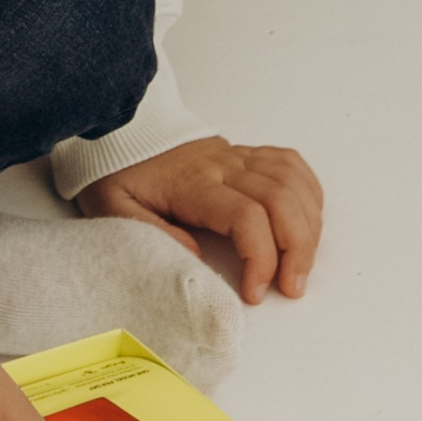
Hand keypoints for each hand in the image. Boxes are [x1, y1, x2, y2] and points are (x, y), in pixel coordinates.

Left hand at [74, 138, 322, 306]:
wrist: (122, 128)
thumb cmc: (118, 171)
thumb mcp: (113, 206)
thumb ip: (150, 232)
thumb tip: (195, 256)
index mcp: (193, 182)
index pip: (246, 216)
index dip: (261, 257)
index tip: (255, 292)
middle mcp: (223, 165)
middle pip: (281, 201)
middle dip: (298, 249)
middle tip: (293, 287)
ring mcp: (238, 155)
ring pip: (292, 183)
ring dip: (308, 226)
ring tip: (302, 264)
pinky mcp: (245, 152)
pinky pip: (291, 164)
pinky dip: (308, 193)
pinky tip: (306, 221)